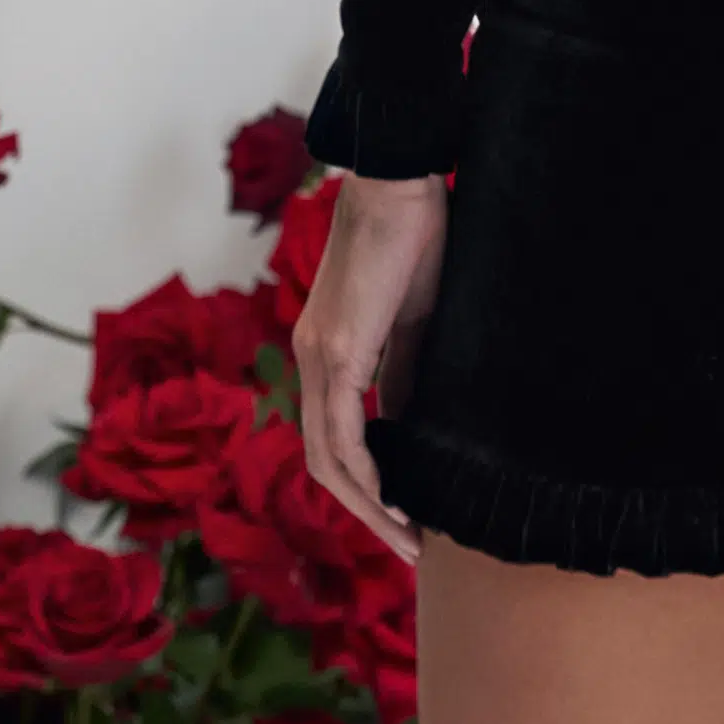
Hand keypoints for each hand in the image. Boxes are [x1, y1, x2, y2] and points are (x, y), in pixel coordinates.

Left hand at [293, 172, 448, 565]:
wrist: (396, 178)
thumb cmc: (414, 232)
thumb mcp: (414, 316)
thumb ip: (404, 370)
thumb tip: (412, 421)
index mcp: (326, 350)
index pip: (334, 437)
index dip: (365, 485)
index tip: (405, 515)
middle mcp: (310, 360)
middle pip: (325, 463)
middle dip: (366, 514)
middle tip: (409, 545)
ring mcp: (318, 357)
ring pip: (329, 458)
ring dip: (366, 507)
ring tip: (408, 539)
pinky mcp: (338, 351)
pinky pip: (343, 433)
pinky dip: (364, 474)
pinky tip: (393, 501)